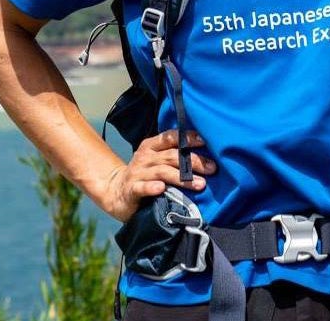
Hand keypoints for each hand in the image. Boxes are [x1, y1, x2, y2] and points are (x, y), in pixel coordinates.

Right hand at [101, 129, 216, 221]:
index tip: (205, 141)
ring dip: (182, 178)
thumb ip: (173, 157)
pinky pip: (142, 187)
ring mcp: (137, 173)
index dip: (187, 138)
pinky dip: (152, 187)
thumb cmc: (144, 175)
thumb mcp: (156, 161)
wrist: (117, 192)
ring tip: (199, 184)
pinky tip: (162, 189)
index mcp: (151, 146)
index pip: (170, 137)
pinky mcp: (131, 189)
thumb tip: (205, 157)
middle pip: (172, 156)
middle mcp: (145, 157)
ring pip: (162, 172)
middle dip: (193, 161)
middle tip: (212, 168)